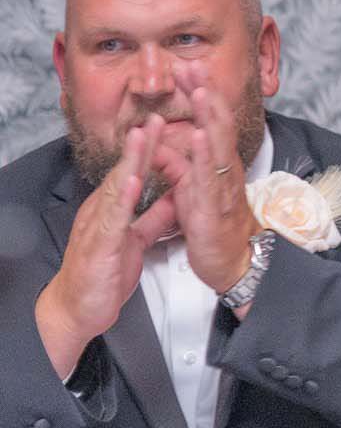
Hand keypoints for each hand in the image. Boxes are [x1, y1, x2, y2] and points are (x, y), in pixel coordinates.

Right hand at [34, 116, 176, 376]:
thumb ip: (154, 217)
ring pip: (115, 189)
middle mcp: (102, 213)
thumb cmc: (105, 273)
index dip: (149, 150)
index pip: (132, 173)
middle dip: (140, 146)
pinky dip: (123, 200)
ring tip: (143, 137)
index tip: (165, 124)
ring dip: (130, 162)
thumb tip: (175, 195)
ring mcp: (98, 228)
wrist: (78, 310)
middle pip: (123, 173)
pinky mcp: (99, 247)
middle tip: (156, 117)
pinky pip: (112, 220)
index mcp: (112, 210)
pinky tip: (133, 182)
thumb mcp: (136, 240)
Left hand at [169, 61, 259, 295]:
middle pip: (216, 121)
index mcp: (216, 162)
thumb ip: (174, 165)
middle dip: (204, 91)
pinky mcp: (216, 202)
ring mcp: (223, 183)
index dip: (199, 92)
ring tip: (199, 89)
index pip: (209, 119)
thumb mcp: (188, 190)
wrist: (232, 260)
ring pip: (218, 142)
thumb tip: (155, 144)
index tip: (186, 67)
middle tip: (191, 63)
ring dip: (209, 114)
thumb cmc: (211, 225)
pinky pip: (212, 173)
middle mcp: (224, 167)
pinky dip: (207, 152)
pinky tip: (200, 134)